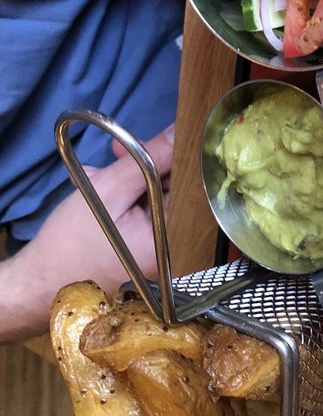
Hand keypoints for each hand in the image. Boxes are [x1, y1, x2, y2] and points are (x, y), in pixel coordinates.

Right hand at [0, 125, 173, 342]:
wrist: (40, 284)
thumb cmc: (72, 242)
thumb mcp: (109, 191)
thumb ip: (149, 159)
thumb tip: (180, 131)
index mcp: (177, 237)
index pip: (191, 185)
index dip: (171, 156)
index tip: (148, 139)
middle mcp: (177, 247)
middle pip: (172, 191)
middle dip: (145, 166)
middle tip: (117, 149)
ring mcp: (160, 251)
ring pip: (154, 200)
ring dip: (128, 180)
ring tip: (98, 172)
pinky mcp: (143, 251)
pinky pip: (142, 216)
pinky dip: (123, 199)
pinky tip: (98, 187)